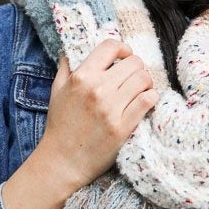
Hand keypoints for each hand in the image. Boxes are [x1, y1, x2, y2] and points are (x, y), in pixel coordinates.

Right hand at [40, 39, 158, 192]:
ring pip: (144, 79)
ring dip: (146, 82)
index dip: (123, 48)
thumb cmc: (60, 125)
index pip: (110, 47)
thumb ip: (66, 67)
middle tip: (134, 77)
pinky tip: (145, 101)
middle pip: (133, 62)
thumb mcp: (57, 91)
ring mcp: (111, 109)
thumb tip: (73, 50)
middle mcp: (97, 89)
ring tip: (140, 89)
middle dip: (137, 67)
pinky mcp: (123, 127)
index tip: (125, 56)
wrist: (62, 161)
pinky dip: (151, 97)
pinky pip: (148, 100)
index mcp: (81, 77)